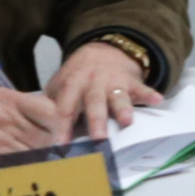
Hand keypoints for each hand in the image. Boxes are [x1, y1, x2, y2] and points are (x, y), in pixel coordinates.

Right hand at [0, 87, 69, 167]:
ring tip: (16, 152)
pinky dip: (17, 168)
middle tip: (32, 142)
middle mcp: (6, 123)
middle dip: (42, 141)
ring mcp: (0, 147)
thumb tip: (40, 114)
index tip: (45, 123)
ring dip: (31, 156)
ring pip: (35, 156)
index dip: (51, 120)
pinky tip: (6, 163)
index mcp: (6, 101)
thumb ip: (15, 104)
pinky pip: (18, 169)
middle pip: (45, 137)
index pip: (49, 111)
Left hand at [46, 41, 164, 142]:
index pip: (66, 108)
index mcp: (72, 85)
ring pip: (118, 96)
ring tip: (126, 121)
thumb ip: (51, 107)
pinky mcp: (131, 82)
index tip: (61, 145)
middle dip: (96, 121)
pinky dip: (150, 94)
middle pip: (93, 103)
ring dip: (122, 108)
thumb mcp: (60, 86)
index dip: (63, 126)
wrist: (101, 51)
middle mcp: (92, 83)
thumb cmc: (77, 77)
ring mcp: (113, 82)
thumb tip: (37, 134)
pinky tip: (157, 101)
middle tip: (98, 139)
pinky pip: (141, 88)